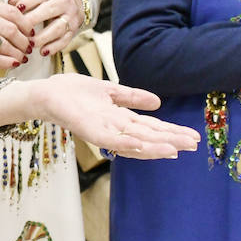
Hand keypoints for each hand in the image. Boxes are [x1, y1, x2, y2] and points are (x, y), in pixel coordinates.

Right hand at [0, 0, 33, 68]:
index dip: (26, 24)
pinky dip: (7, 61)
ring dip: (18, 53)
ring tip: (22, 58)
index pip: (12, 12)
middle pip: (12, 29)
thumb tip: (16, 20)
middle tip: (29, 48)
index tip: (31, 33)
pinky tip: (13, 64)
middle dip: (25, 41)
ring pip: (5, 43)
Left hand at [10, 0, 85, 57]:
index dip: (28, 1)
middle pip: (50, 10)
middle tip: (20, 29)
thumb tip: (11, 3)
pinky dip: (54, 47)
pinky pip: (65, 40)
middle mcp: (66, 1)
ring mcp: (72, 17)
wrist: (76, 4)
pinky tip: (43, 52)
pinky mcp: (74, 30)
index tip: (16, 10)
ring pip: (58, 28)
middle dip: (33, 20)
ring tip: (30, 44)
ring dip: (43, 37)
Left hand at [19, 73, 199, 158]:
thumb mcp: (108, 91)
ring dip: (154, 145)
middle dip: (170, 140)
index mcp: (119, 118)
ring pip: (132, 140)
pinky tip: (141, 144)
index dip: (171, 132)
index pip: (150, 127)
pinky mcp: (87, 129)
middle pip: (147, 135)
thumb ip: (131, 97)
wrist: (45, 94)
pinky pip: (109, 139)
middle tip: (194, 145)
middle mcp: (113, 127)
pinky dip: (125, 142)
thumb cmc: (73, 93)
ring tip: (175, 149)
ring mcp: (101, 129)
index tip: (193, 137)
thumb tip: (157, 102)